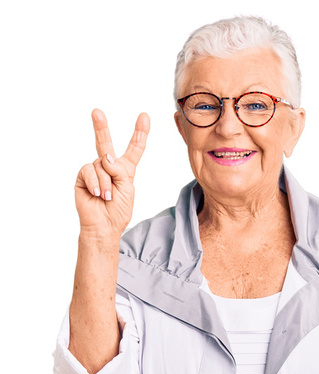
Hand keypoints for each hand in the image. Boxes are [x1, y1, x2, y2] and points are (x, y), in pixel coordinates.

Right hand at [74, 108, 149, 237]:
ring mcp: (95, 171)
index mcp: (125, 170)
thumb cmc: (118, 210)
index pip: (134, 149)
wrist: (103, 226)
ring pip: (101, 164)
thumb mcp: (127, 188)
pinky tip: (98, 194)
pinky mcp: (82, 177)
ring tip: (107, 196)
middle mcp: (108, 167)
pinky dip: (96, 183)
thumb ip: (120, 170)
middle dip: (100, 127)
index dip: (139, 134)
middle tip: (96, 112)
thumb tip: (105, 156)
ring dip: (106, 182)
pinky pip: (89, 170)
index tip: (144, 117)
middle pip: (105, 144)